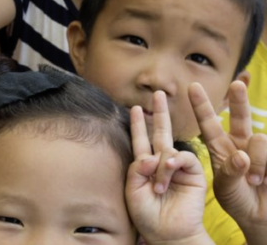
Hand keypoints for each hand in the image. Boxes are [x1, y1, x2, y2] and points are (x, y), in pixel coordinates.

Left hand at [126, 91, 210, 244]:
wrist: (167, 233)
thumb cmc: (146, 214)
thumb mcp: (132, 190)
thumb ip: (137, 169)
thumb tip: (151, 156)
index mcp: (144, 166)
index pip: (140, 140)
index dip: (138, 124)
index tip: (135, 108)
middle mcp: (161, 162)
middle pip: (160, 133)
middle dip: (159, 114)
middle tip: (159, 94)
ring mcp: (177, 167)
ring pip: (167, 149)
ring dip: (160, 165)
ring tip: (158, 186)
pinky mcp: (193, 173)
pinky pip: (183, 157)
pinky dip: (173, 162)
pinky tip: (168, 171)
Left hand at [190, 82, 266, 242]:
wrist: (261, 218)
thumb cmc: (238, 201)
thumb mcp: (225, 189)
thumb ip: (229, 173)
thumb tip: (242, 156)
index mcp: (221, 148)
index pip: (209, 123)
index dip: (201, 105)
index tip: (192, 86)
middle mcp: (241, 144)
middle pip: (240, 116)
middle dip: (239, 99)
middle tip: (236, 83)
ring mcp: (261, 150)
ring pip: (260, 140)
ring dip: (257, 161)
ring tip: (254, 180)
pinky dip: (266, 167)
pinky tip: (264, 180)